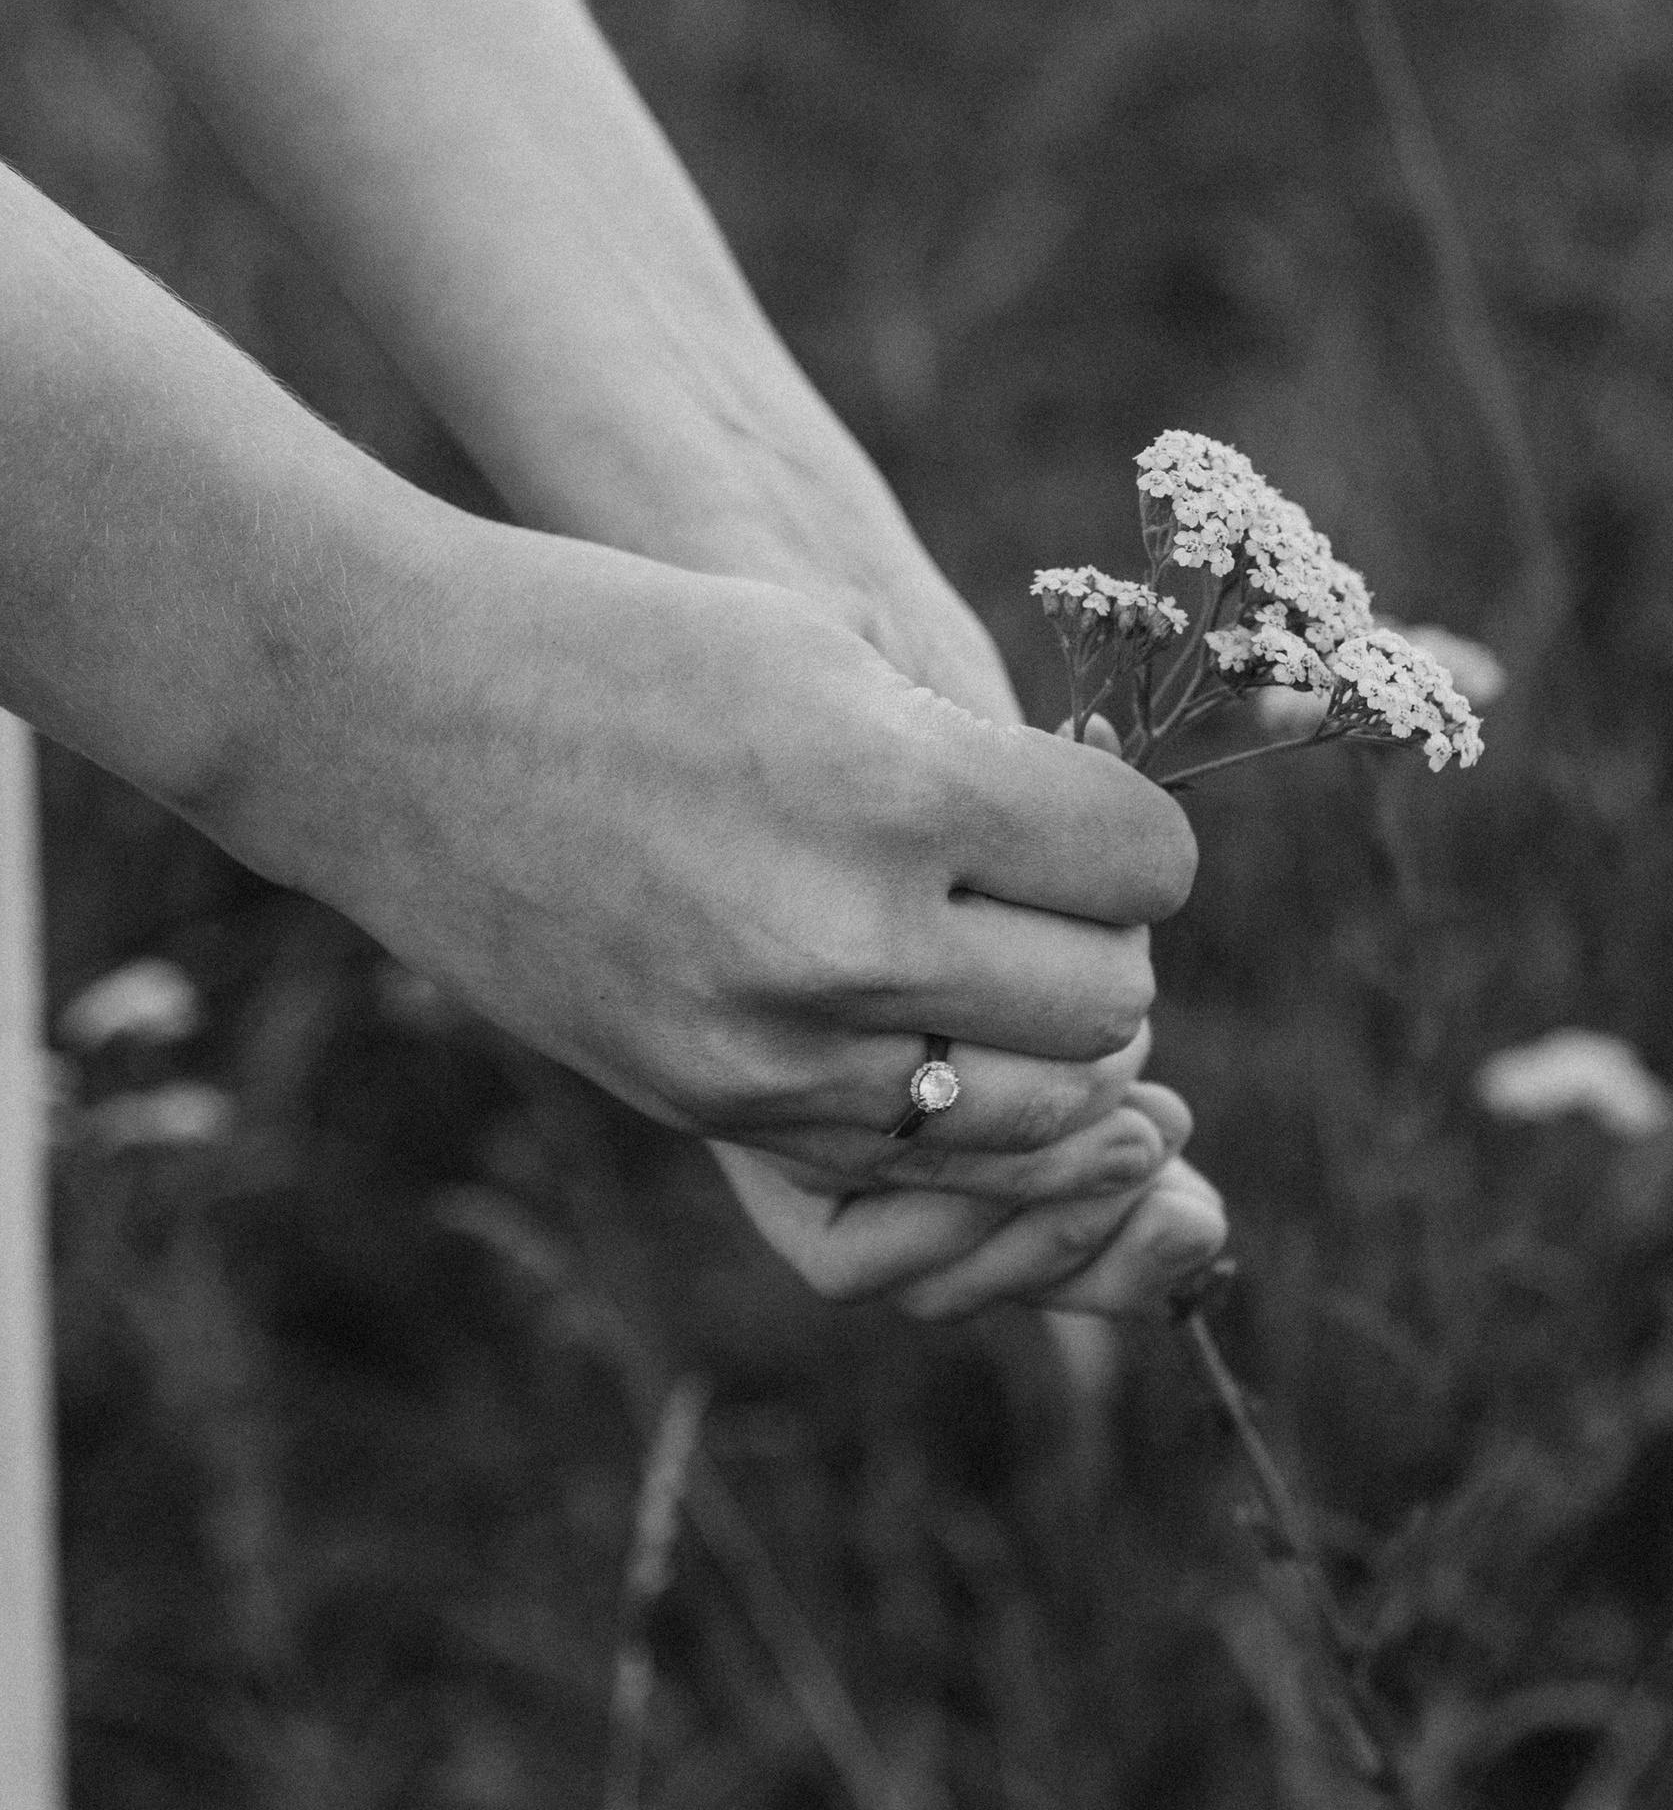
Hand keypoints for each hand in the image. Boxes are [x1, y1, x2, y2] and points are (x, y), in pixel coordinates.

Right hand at [264, 511, 1198, 1191]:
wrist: (391, 719)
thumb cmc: (623, 642)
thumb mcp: (830, 647)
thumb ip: (984, 762)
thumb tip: (1112, 865)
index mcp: (895, 789)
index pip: (1145, 865)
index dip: (1140, 842)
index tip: (1097, 824)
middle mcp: (846, 939)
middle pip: (1109, 1004)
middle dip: (1107, 955)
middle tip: (1057, 910)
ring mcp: (774, 1049)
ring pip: (1033, 1117)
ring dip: (1049, 1056)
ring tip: (1005, 984)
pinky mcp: (712, 1111)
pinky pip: (907, 1167)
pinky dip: (951, 1118)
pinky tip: (924, 1040)